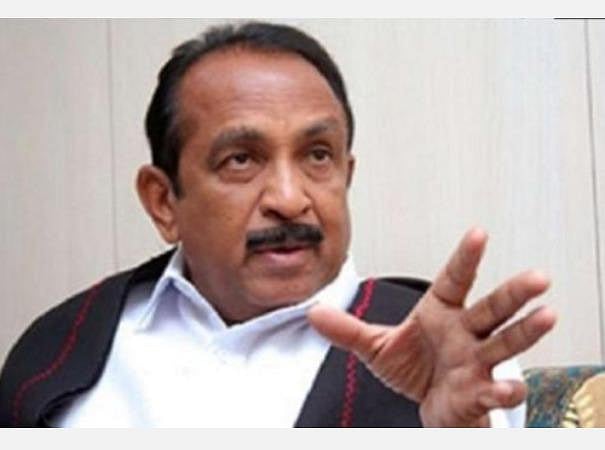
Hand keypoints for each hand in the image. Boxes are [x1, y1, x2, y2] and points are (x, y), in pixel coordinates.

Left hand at [307, 227, 556, 426]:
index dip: (466, 258)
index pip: (455, 280)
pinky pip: (494, 389)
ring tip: (548, 316)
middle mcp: (465, 332)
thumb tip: (313, 312)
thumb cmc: (412, 367)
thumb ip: (347, 329)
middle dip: (514, 293)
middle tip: (538, 277)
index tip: (479, 233)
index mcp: (441, 312)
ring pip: (505, 341)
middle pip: (492, 308)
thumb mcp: (376, 346)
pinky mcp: (478, 392)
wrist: (430, 405)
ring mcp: (476, 361)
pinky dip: (503, 391)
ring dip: (526, 331)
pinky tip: (508, 388)